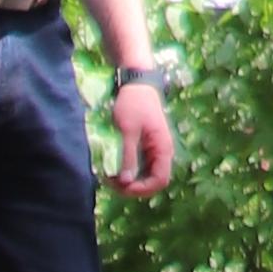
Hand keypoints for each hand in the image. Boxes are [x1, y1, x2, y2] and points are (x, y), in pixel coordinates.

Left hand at [105, 72, 174, 197]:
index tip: (122, 186)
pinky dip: (128, 170)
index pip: (160, 180)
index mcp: (163, 148)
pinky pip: (140, 165)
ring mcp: (154, 149)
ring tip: (109, 175)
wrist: (137, 82)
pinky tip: (113, 167)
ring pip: (145, 174)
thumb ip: (129, 156)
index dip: (142, 189)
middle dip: (133, 187)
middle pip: (153, 181)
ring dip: (129, 180)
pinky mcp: (146, 145)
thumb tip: (126, 182)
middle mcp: (162, 152)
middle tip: (111, 182)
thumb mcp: (129, 130)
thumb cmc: (134, 104)